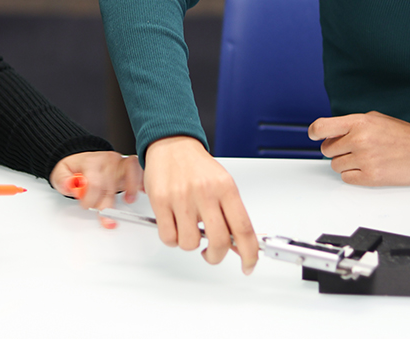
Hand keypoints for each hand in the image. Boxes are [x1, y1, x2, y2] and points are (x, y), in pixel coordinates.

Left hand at [51, 151, 142, 226]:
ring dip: (131, 189)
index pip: (95, 183)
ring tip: (129, 200)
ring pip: (129, 175)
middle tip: (103, 217)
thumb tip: (68, 186)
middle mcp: (107, 161)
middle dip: (107, 205)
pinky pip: (139, 169)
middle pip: (111, 186)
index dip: (90, 200)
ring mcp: (119, 162)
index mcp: (91, 163)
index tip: (85, 206)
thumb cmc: (74, 167)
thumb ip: (62, 180)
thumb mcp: (60, 172)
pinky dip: (142, 180)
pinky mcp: (129, 166)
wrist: (82, 157)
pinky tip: (142, 190)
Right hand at [143, 136, 257, 274]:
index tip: (248, 265)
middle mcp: (205, 192)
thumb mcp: (223, 184)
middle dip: (216, 256)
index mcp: (226, 188)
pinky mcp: (161, 201)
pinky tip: (175, 226)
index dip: (249, 253)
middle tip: (212, 253)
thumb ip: (231, 214)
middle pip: (219, 242)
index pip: (243, 229)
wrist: (172, 144)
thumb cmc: (198, 166)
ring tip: (189, 229)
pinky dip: (172, 239)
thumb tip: (239, 246)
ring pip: (189, 243)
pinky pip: (168, 237)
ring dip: (190, 244)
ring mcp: (182, 197)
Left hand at [308, 111, 409, 185]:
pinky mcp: (371, 177)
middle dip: (337, 150)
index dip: (314, 133)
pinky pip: (346, 178)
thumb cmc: (404, 135)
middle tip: (352, 149)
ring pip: (335, 165)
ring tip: (364, 158)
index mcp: (359, 122)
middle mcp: (359, 139)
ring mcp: (365, 159)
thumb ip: (351, 124)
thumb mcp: (376, 119)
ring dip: (345, 164)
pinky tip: (368, 168)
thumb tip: (330, 132)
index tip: (314, 136)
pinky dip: (354, 175)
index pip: (322, 127)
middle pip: (327, 150)